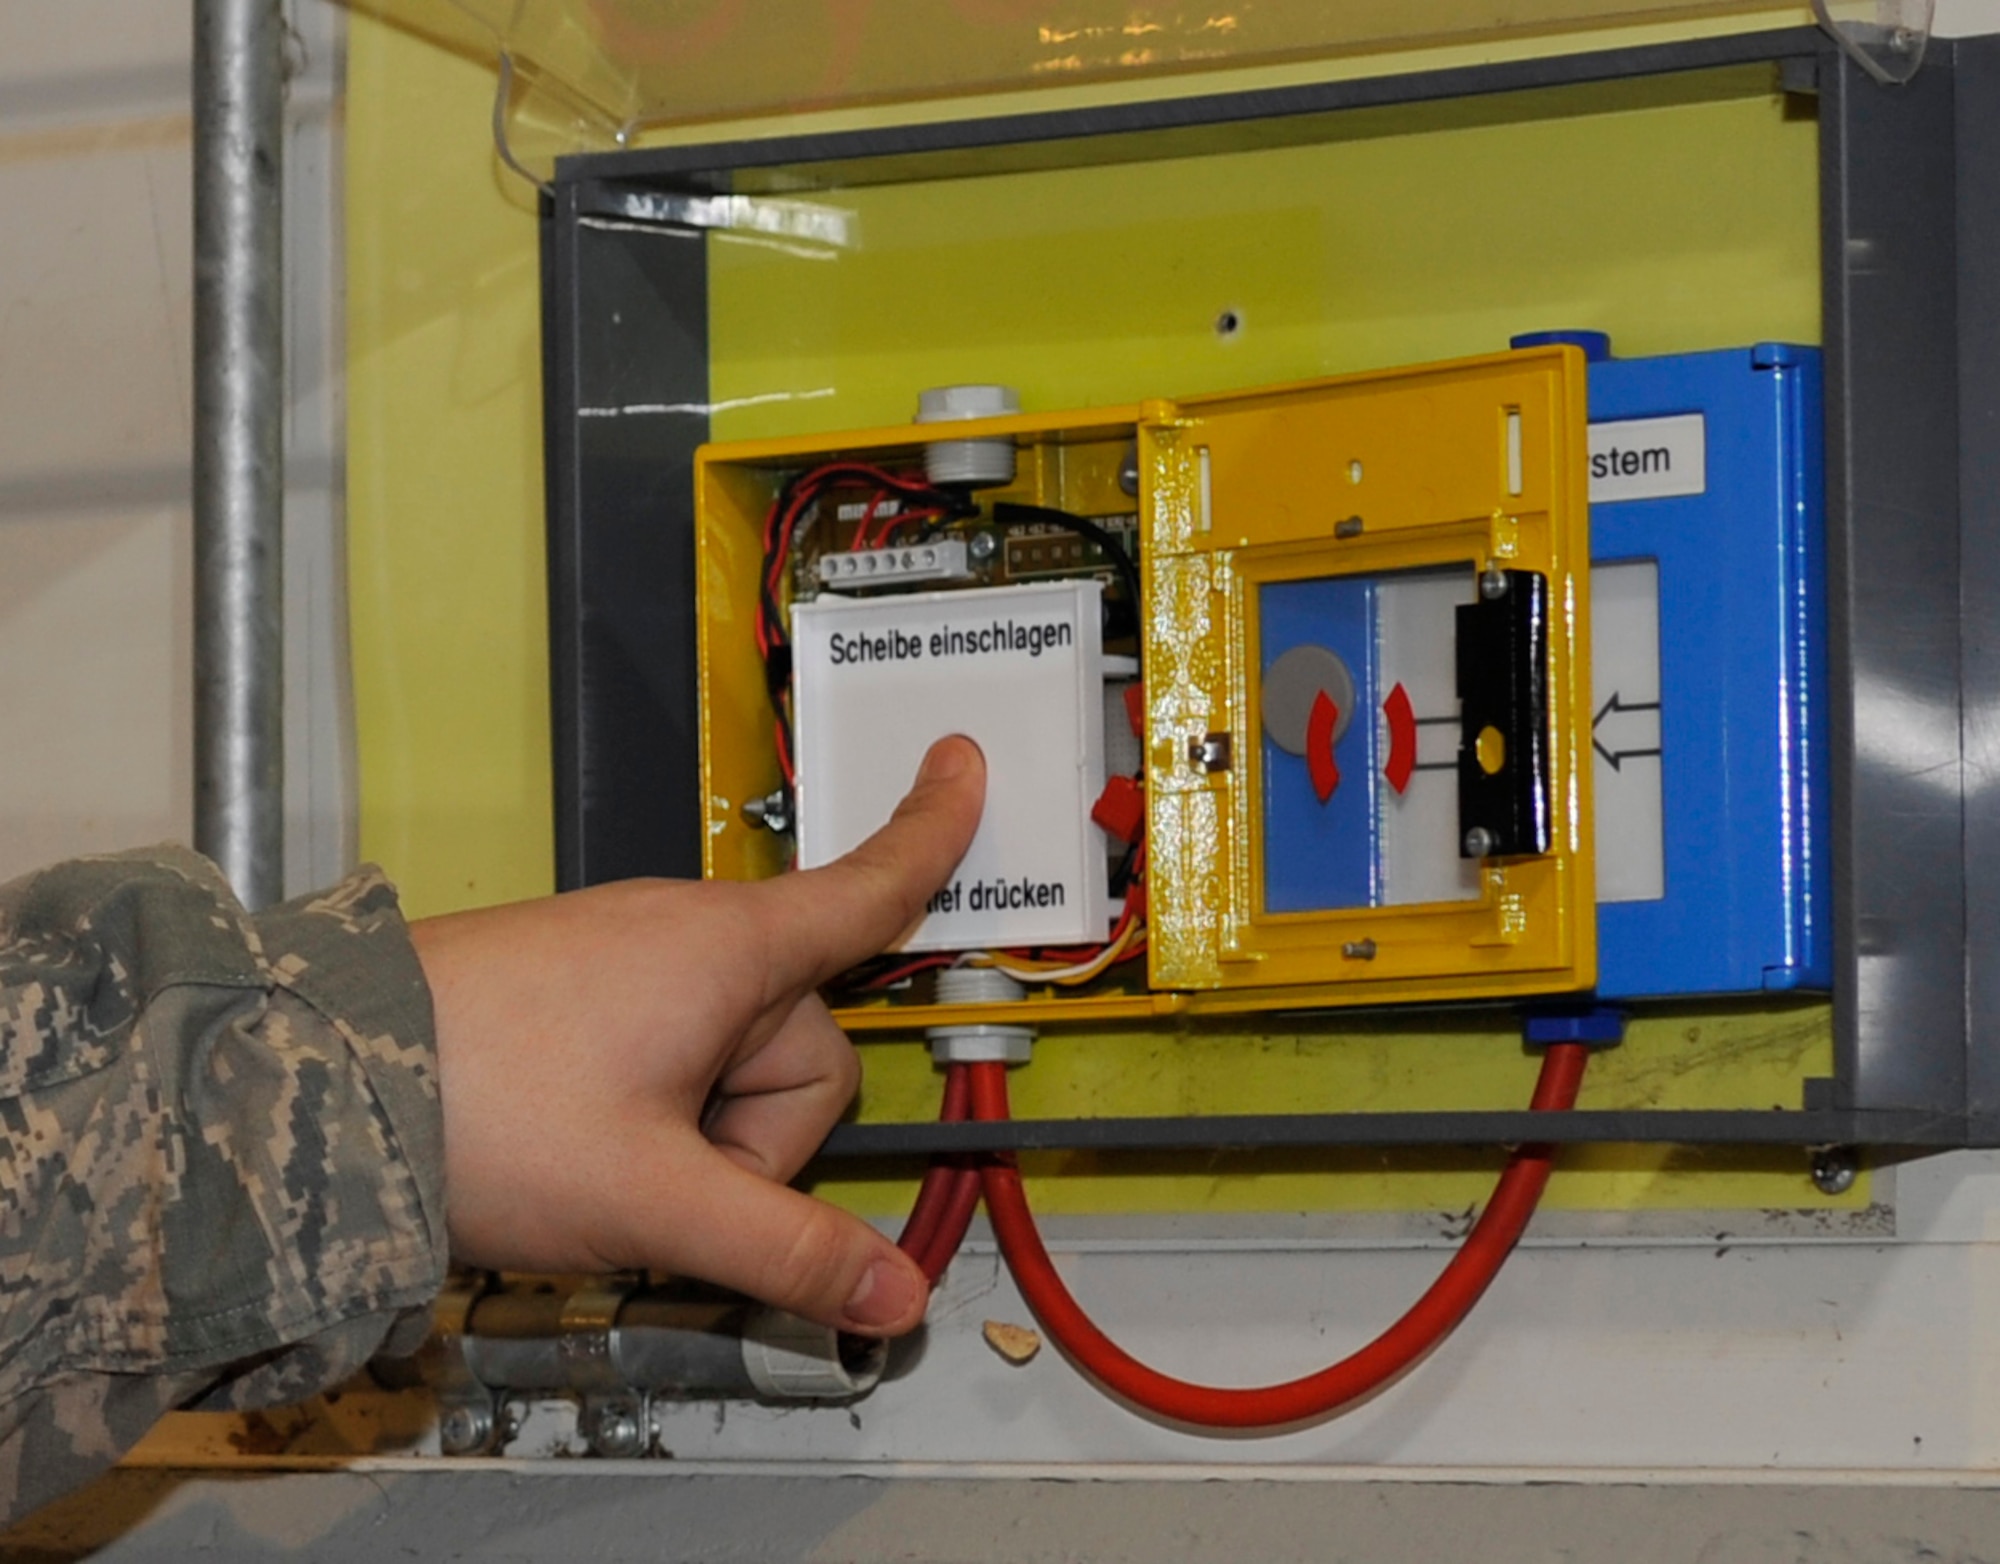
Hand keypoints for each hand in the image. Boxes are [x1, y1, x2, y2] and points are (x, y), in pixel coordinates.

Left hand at [409, 736, 983, 1336]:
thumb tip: (894, 1296)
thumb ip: (786, 1252)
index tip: (968, 768)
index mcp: (731, 951)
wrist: (315, 1085)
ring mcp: (626, 962)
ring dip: (695, 1141)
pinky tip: (578, 1155)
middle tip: (663, 1184)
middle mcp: (686, 937)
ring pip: (727, 1066)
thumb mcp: (655, 1198)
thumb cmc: (486, 1109)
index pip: (865, 888)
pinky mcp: (578, 994)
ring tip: (600, 1171)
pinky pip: (664, 1058)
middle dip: (756, 1141)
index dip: (931, 836)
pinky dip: (651, 1121)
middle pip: (799, 1047)